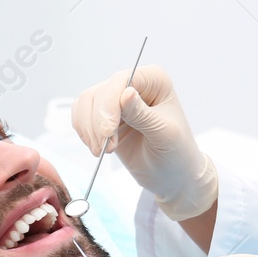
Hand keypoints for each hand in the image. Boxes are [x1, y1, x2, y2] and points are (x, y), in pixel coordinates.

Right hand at [71, 65, 217, 221]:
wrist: (171, 175)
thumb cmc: (176, 153)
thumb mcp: (164, 134)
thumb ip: (142, 114)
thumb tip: (125, 93)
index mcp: (154, 80)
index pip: (122, 80)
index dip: (109, 104)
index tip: (108, 132)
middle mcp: (134, 84)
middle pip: (100, 92)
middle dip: (98, 123)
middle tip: (106, 149)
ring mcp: (116, 99)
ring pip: (86, 102)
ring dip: (90, 129)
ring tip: (104, 150)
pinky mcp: (104, 116)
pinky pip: (81, 114)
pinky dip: (84, 132)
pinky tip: (98, 147)